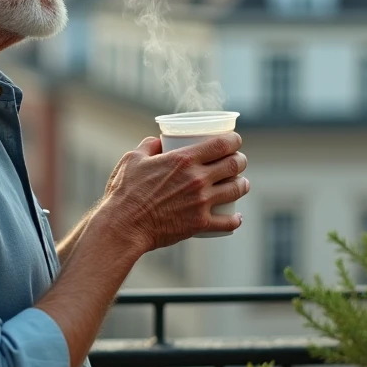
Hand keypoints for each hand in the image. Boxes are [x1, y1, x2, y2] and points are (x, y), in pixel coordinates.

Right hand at [94, 133, 248, 253]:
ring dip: (243, 185)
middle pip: (233, 165)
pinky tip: (237, 216)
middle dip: (240, 160)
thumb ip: (146, 146)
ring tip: (241, 184)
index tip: (235, 141)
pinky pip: (228, 222)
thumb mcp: (132, 160)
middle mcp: (197, 179)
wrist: (123, 226)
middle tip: (238, 161)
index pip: (221, 144)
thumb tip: (157, 141)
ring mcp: (201, 202)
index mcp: (184, 159)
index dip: (234, 140)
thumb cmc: (124, 192)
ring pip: (236, 190)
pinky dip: (236, 219)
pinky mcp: (200, 223)